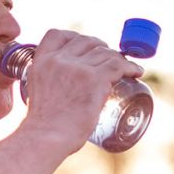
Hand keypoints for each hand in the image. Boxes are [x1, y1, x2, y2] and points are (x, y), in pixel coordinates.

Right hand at [19, 29, 143, 154]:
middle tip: (108, 61)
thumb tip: (65, 88)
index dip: (74, 37)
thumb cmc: (44, 126)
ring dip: (117, 58)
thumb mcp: (37, 93)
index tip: (84, 47)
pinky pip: (119, 65)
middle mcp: (58, 60)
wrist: (47, 138)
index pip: (57, 34)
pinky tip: (136, 72)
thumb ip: (49, 83)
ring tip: (124, 69)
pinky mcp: (95, 79)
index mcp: (41, 62)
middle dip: (100, 48)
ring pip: (104, 53)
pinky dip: (130, 67)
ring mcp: (77, 68)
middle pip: (86, 41)